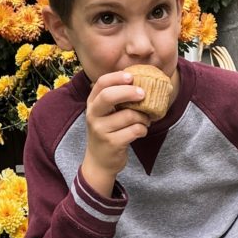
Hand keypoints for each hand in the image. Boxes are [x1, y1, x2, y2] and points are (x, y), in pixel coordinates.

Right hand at [82, 71, 150, 195]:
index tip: (132, 76)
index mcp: (92, 103)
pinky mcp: (112, 143)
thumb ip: (117, 99)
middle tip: (143, 94)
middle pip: (109, 96)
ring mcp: (101, 130)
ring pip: (129, 115)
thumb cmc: (107, 132)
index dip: (117, 77)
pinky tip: (141, 131)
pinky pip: (135, 130)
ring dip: (143, 116)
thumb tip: (141, 81)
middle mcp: (93, 115)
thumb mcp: (105, 114)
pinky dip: (143, 129)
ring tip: (145, 120)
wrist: (99, 162)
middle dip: (129, 92)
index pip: (101, 83)